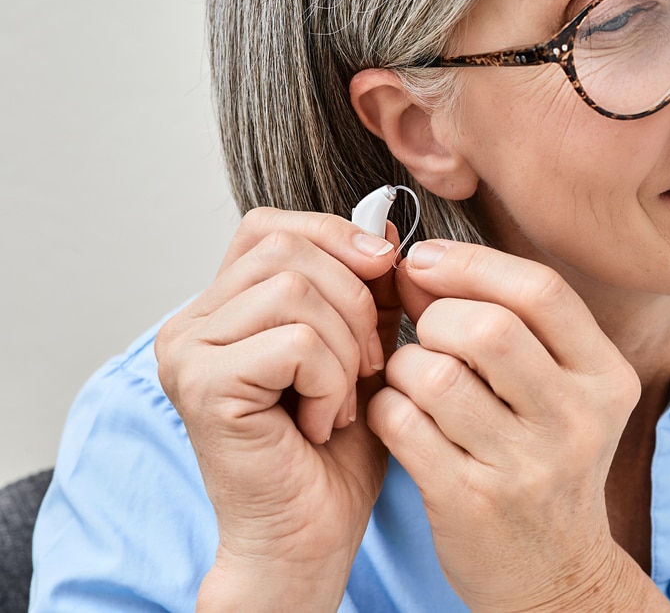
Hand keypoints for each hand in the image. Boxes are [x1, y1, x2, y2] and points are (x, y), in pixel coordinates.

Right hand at [154, 208, 402, 609]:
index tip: (383, 273)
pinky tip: (321, 423)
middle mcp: (190, 323)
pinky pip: (297, 342)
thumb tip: (385, 227)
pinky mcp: (204, 385)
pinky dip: (331, 382)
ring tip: (340, 401)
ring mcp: (188, 352)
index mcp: (221, 307)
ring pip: (297, 291)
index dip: (335, 236)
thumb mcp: (363, 349)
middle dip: (355, 301)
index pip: (272, 227)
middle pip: (290, 250)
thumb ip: (368, 289)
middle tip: (366, 365)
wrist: (310, 537)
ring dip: (346, 349)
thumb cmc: (334, 453)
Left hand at [369, 240, 667, 611]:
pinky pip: (403, 424)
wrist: (554, 573)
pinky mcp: (472, 503)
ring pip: (436, 375)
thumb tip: (419, 263)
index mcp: (606, 378)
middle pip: (486, 329)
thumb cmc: (546, 462)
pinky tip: (399, 415)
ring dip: (404, 366)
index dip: (473, 263)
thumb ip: (503, 323)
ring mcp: (526, 467)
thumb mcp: (556, 392)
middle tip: (425, 333)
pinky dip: (387, 407)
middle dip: (436, 317)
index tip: (425, 261)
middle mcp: (577, 420)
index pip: (541, 291)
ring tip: (411, 379)